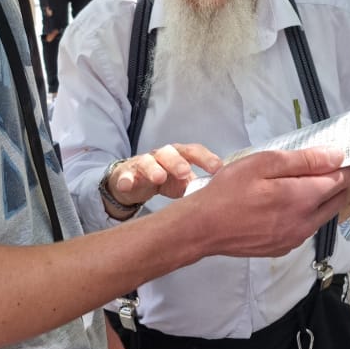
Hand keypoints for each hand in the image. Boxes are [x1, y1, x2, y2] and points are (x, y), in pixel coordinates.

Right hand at [107, 143, 222, 208]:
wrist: (133, 183)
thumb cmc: (165, 180)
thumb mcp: (183, 182)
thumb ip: (200, 186)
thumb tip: (225, 197)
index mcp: (179, 155)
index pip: (193, 151)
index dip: (205, 158)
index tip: (217, 168)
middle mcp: (161, 155)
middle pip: (169, 152)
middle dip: (178, 161)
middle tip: (185, 172)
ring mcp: (142, 163)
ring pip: (147, 161)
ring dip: (153, 168)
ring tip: (158, 178)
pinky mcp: (125, 174)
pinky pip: (124, 176)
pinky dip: (125, 180)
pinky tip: (127, 185)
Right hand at [184, 146, 346, 257]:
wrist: (204, 228)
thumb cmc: (229, 191)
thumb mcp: (262, 164)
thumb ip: (303, 160)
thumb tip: (336, 156)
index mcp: (302, 198)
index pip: (340, 180)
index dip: (345, 165)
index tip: (343, 155)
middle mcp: (305, 222)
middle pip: (337, 200)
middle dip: (338, 182)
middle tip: (325, 166)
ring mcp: (296, 238)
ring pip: (324, 216)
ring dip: (323, 199)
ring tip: (305, 183)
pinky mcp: (284, 247)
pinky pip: (307, 228)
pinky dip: (308, 214)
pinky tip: (289, 204)